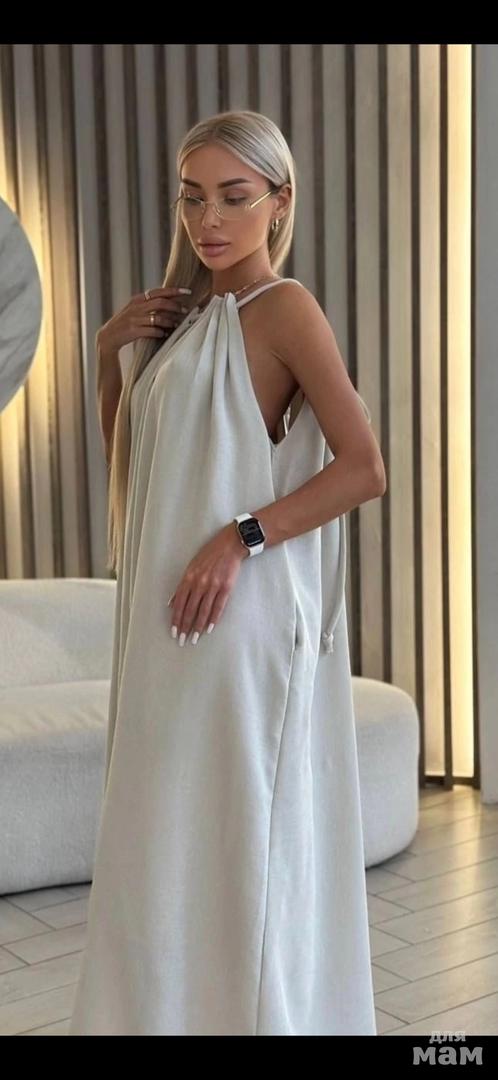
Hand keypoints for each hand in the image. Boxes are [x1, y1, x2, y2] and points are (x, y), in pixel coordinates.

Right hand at [97, 286, 192, 353]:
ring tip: (176, 325)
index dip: (174, 290)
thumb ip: (149, 304)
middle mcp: (136, 307)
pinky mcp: (133, 331)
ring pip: (158, 317)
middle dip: (175, 306)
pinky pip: (152, 331)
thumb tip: (170, 301)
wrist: (109, 336)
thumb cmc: (126, 323)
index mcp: (138, 299)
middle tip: (185, 310)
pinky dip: (161, 332)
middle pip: (160, 302)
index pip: (159, 291)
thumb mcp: (135, 309)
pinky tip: (164, 334)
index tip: (187, 291)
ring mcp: (134, 319)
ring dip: (170, 321)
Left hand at [168, 523, 247, 645]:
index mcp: (189, 578)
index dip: (176, 619)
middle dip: (185, 627)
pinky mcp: (226, 587)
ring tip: (194, 638)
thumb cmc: (209, 555)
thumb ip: (182, 586)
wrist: (229, 545)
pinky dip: (213, 618)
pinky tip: (209, 628)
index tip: (173, 631)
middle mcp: (199, 583)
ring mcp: (213, 585)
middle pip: (190, 609)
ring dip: (198, 626)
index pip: (179, 603)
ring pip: (203, 611)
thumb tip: (171, 602)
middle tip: (182, 640)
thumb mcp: (191, 567)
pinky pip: (218, 606)